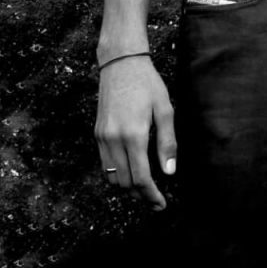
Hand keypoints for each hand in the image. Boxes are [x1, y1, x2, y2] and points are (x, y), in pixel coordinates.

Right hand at [95, 56, 176, 210]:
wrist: (120, 63)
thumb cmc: (147, 83)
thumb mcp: (165, 108)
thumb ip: (167, 142)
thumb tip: (169, 172)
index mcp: (134, 134)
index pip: (141, 178)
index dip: (152, 196)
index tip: (161, 204)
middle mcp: (114, 139)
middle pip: (125, 183)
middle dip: (141, 195)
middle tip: (156, 199)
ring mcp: (103, 137)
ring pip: (112, 177)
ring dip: (127, 188)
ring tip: (144, 188)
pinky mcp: (97, 133)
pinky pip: (105, 164)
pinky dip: (116, 174)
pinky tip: (130, 170)